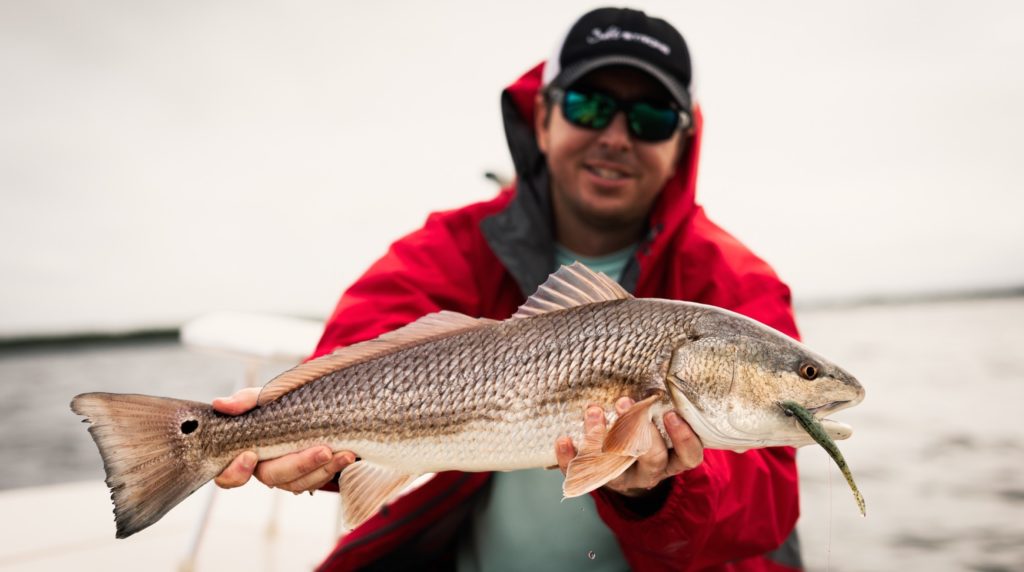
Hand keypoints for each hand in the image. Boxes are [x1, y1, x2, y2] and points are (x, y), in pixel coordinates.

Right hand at [211, 387, 355, 492]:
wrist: (312, 403)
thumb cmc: (280, 402)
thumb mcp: (264, 397)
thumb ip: (245, 401)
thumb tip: (221, 404)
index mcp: (245, 452)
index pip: (228, 476)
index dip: (235, 472)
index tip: (250, 455)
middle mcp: (263, 468)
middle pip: (273, 477)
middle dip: (299, 465)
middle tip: (324, 450)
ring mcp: (287, 475)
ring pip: (298, 484)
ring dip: (323, 470)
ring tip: (345, 454)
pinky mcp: (308, 476)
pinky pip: (316, 481)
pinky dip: (332, 469)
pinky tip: (347, 456)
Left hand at [555, 397, 703, 496]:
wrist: (625, 468)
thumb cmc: (646, 433)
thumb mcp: (659, 421)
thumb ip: (661, 403)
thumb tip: (656, 360)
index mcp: (673, 458)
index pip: (688, 456)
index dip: (683, 438)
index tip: (669, 413)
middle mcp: (651, 471)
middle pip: (652, 459)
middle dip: (638, 430)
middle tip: (624, 402)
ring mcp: (624, 479)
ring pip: (615, 465)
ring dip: (603, 437)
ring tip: (593, 411)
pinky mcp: (597, 481)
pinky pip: (582, 474)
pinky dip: (570, 458)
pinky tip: (563, 439)